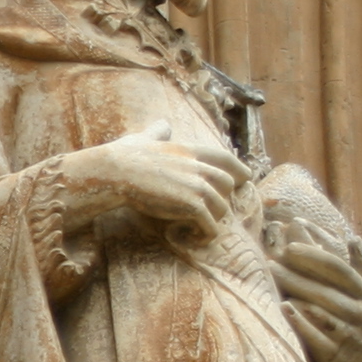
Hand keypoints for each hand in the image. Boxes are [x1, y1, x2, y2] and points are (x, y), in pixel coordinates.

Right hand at [51, 123, 250, 239]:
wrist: (116, 173)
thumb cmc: (125, 156)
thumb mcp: (145, 138)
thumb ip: (158, 133)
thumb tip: (162, 125)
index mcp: (191, 150)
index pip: (225, 159)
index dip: (239, 169)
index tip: (244, 178)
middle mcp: (199, 167)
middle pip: (226, 184)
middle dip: (224, 197)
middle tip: (216, 210)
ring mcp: (198, 186)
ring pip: (222, 207)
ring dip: (214, 218)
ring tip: (203, 226)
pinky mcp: (192, 205)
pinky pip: (210, 224)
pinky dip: (207, 233)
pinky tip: (198, 237)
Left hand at [269, 223, 361, 361]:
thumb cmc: (357, 321)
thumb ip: (358, 268)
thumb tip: (353, 238)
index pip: (339, 268)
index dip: (316, 254)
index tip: (290, 244)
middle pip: (326, 287)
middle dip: (298, 273)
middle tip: (270, 261)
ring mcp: (352, 334)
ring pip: (322, 310)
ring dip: (297, 293)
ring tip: (273, 278)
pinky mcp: (339, 356)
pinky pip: (319, 338)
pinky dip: (302, 324)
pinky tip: (285, 310)